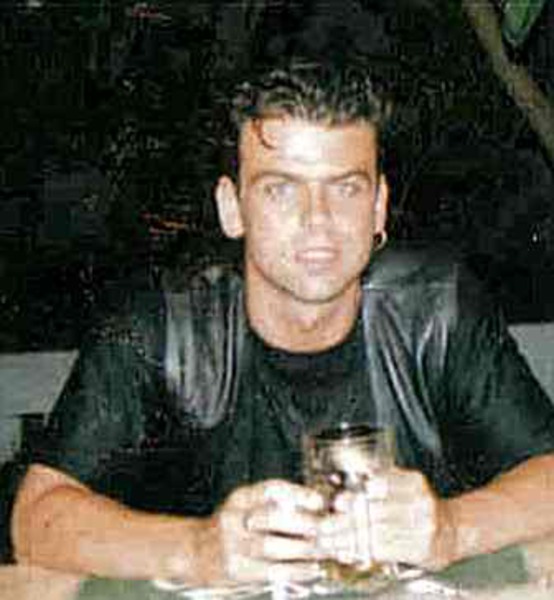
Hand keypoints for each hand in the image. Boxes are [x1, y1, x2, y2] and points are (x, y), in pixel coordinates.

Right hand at [195, 479, 325, 584]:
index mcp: (240, 498)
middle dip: (305, 524)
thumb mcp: (248, 507)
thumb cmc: (233, 528)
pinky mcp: (236, 570)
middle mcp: (234, 518)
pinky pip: (271, 571)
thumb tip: (319, 509)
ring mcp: (232, 545)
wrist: (196, 552)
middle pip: (273, 518)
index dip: (297, 494)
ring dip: (304, 550)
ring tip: (324, 549)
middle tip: (328, 529)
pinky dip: (296, 570)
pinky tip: (312, 568)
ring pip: (273, 546)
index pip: (270, 489)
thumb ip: (277, 506)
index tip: (320, 501)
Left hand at [326, 468, 456, 571]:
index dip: (355, 497)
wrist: (453, 530)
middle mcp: (420, 502)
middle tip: (324, 527)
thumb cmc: (420, 507)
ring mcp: (423, 526)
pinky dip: (363, 551)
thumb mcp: (403, 485)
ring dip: (348, 539)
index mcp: (413, 482)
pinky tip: (349, 551)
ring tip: (329, 542)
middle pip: (374, 512)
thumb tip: (345, 484)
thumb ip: (379, 480)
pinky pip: (385, 550)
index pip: (378, 488)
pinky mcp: (422, 549)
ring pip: (376, 533)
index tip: (336, 504)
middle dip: (345, 521)